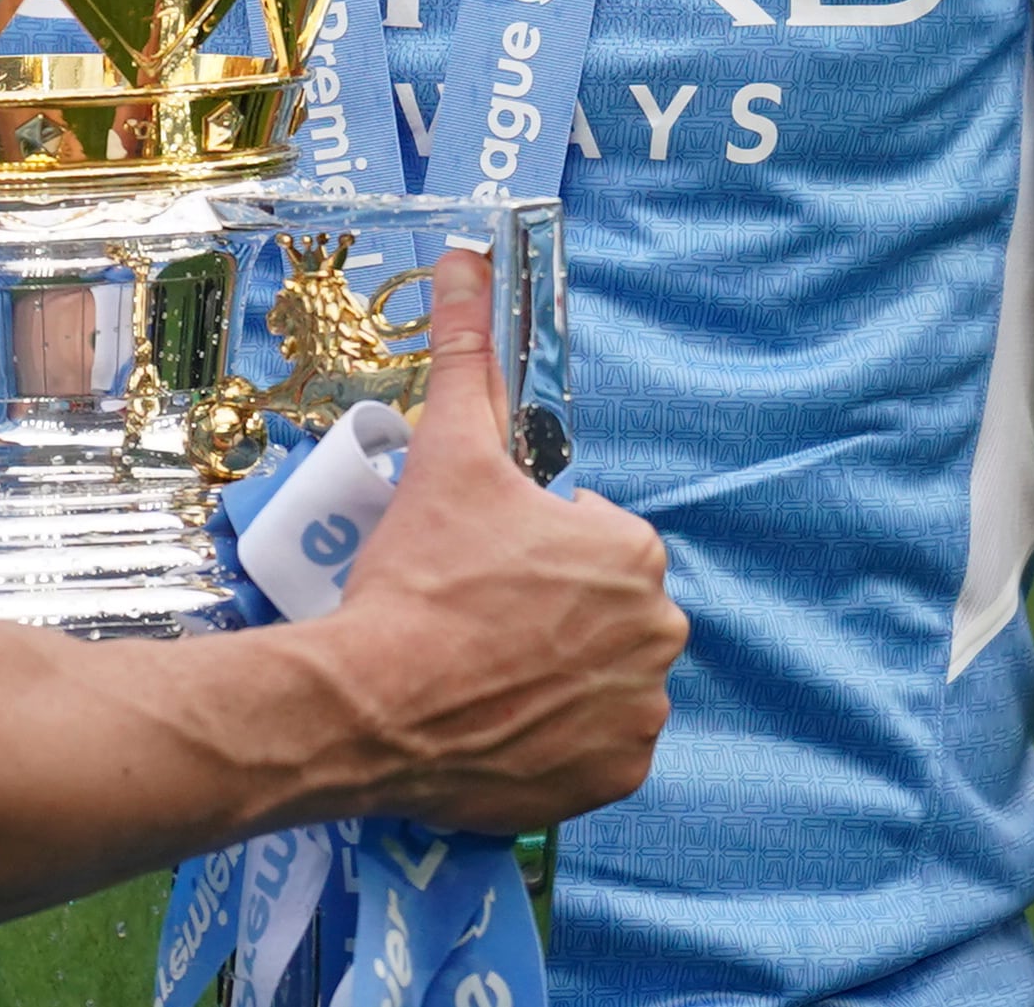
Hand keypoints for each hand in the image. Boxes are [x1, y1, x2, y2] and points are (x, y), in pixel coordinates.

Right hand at [310, 247, 682, 836]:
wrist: (374, 701)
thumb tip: (467, 257)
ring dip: (557, 673)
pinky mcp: (614, 777)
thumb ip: (465, 354)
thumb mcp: (445, 453)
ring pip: (600, 676)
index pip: (592, 536)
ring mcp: (640, 712)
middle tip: (471, 616)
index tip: (478, 562)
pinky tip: (503, 722)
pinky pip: (595, 748)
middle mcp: (659, 630)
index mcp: (631, 548)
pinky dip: (559, 739)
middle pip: (601, 608)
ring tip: (480, 669)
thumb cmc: (419, 575)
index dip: (531, 545)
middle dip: (549, 610)